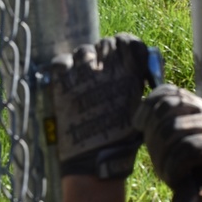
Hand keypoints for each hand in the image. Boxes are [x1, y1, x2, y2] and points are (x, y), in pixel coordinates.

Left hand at [49, 34, 152, 178]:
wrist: (95, 159)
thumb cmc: (122, 140)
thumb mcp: (140, 108)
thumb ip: (137, 84)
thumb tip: (134, 71)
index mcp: (130, 73)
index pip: (129, 41)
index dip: (126, 46)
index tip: (124, 57)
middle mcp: (108, 66)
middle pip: (106, 44)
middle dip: (106, 56)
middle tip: (103, 74)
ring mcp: (83, 71)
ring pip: (84, 50)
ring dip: (86, 61)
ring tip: (85, 81)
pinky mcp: (63, 81)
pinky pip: (62, 61)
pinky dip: (65, 68)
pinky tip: (68, 81)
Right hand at [134, 85, 201, 201]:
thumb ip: (191, 197)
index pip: (189, 149)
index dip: (173, 166)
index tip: (172, 177)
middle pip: (173, 128)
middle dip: (160, 149)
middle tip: (161, 161)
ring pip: (167, 108)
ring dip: (153, 127)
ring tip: (151, 142)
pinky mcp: (190, 99)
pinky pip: (165, 93)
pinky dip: (150, 104)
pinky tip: (142, 120)